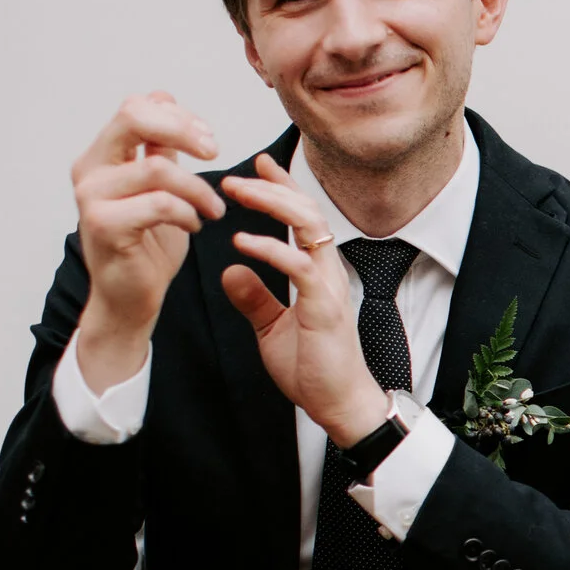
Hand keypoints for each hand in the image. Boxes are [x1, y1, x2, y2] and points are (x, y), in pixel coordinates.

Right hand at [70, 93, 226, 389]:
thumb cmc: (147, 245)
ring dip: (199, 189)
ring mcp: (91, 197)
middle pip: (133, 116)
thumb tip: (165, 100)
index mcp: (102, 155)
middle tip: (215, 153)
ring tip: (214, 210)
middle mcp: (89, 169)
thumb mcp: (159, 187)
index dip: (179, 116)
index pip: (137, 107)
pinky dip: (188, 213)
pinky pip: (160, 204)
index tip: (208, 141)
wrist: (129, 298)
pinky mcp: (104, 225)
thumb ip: (159, 149)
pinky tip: (196, 226)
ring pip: (157, 169)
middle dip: (185, 130)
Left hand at [220, 156, 393, 444]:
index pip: (303, 218)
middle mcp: (328, 272)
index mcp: (318, 273)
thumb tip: (231, 270)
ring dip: (273, 204)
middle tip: (236, 177)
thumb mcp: (271, 328)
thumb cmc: (313, 369)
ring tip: (238, 193)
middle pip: (308, 212)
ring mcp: (329, 287)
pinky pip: (301, 267)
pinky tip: (243, 242)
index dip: (283, 188)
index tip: (259, 165)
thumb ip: (255, 298)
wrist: (338, 404)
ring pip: (310, 227)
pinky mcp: (324, 308)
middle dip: (273, 188)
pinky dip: (272, 249)